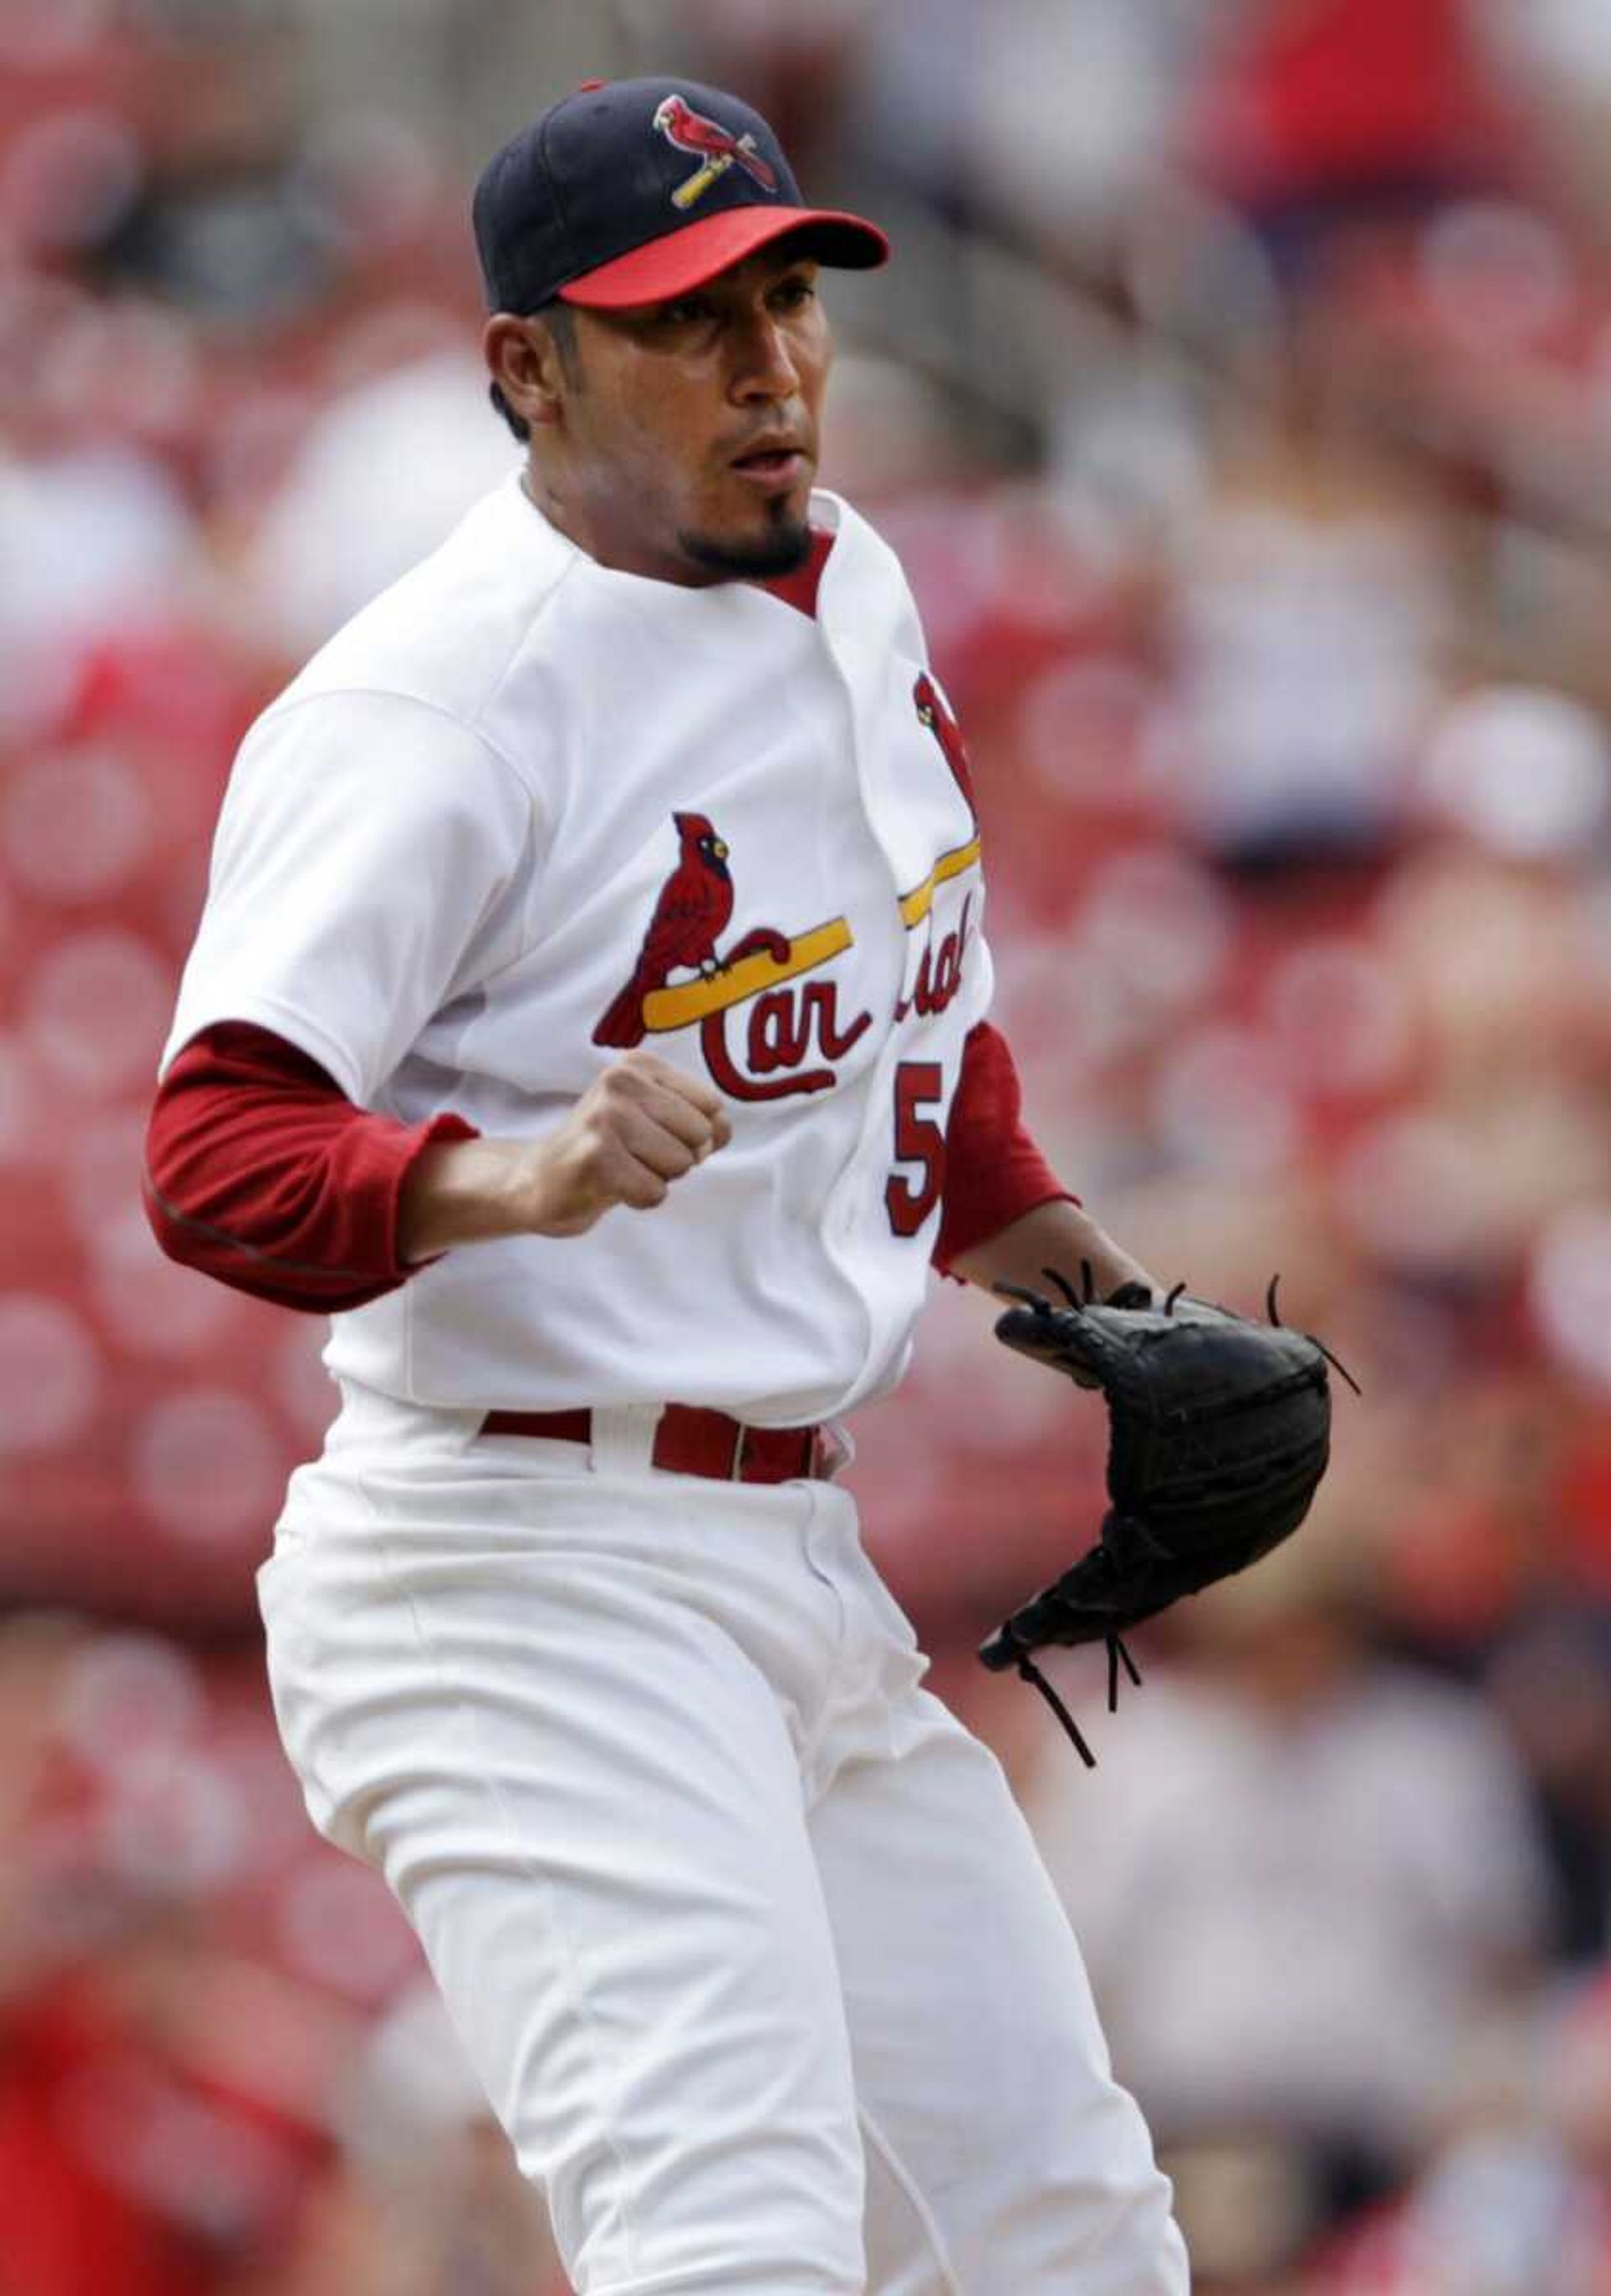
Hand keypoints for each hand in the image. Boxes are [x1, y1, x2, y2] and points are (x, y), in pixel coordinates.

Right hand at [520, 1051, 731, 1235]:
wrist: (541, 1179)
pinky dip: (640, 1198)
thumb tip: (721, 1130)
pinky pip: (654, 1191)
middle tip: (635, 1156)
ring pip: (680, 1164)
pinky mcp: (596, 1156)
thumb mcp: (657, 1121)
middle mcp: (621, 1081)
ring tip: (622, 1168)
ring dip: (657, 1178)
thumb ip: (703, 1121)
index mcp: (639, 1064)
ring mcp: (606, 1116)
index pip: (712, 1106)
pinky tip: (611, 1185)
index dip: (695, 1135)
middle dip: (677, 1158)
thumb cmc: (610, 1150)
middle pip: (699, 1136)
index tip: (655, 1136)